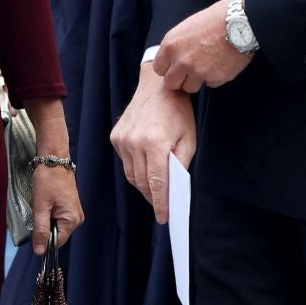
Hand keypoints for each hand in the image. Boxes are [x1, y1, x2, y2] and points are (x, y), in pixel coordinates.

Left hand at [32, 162, 83, 254]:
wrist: (54, 160)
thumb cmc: (47, 181)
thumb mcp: (40, 207)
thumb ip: (40, 230)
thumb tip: (40, 252)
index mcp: (72, 221)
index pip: (56, 242)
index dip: (44, 239)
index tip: (35, 227)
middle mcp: (78, 219)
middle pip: (57, 234)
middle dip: (45, 228)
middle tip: (39, 211)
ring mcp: (76, 213)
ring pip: (58, 227)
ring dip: (47, 221)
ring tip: (43, 206)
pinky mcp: (72, 207)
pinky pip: (60, 219)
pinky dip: (51, 215)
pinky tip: (47, 204)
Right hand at [111, 67, 196, 223]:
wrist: (157, 86)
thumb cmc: (178, 112)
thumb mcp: (189, 138)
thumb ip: (181, 164)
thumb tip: (174, 188)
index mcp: (155, 144)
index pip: (156, 183)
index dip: (160, 204)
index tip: (163, 218)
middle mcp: (134, 143)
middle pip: (142, 182)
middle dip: (153, 197)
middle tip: (162, 205)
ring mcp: (122, 140)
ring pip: (131, 175)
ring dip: (143, 185)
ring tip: (155, 189)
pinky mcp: (116, 137)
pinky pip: (125, 163)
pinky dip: (135, 169)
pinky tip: (146, 165)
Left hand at [155, 0, 253, 93]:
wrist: (241, 22)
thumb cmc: (216, 18)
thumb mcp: (187, 26)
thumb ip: (177, 45)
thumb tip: (174, 57)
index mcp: (171, 45)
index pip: (159, 68)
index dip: (168, 68)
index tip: (175, 66)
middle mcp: (181, 61)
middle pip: (171, 83)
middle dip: (180, 79)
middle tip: (189, 72)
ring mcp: (198, 72)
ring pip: (190, 87)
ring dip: (197, 80)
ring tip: (208, 66)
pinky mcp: (214, 79)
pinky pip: (210, 84)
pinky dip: (214, 77)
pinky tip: (220, 64)